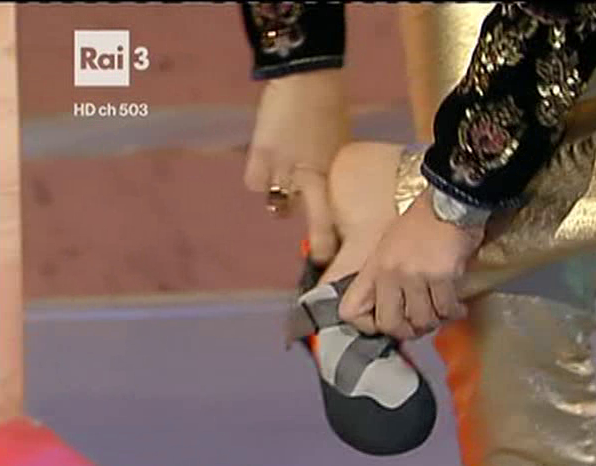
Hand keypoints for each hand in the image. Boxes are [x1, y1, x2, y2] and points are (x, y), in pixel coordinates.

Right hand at [243, 69, 348, 262]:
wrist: (307, 78)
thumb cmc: (329, 108)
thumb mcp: (340, 144)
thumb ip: (332, 171)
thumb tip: (326, 192)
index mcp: (336, 172)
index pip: (339, 215)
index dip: (336, 240)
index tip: (337, 257)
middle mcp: (313, 176)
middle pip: (317, 223)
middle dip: (320, 242)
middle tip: (320, 255)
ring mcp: (285, 169)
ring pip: (278, 205)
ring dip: (280, 198)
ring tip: (283, 184)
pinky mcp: (261, 155)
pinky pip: (255, 184)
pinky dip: (259, 179)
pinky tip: (265, 167)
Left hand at [338, 191, 483, 339]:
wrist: (451, 202)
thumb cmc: (423, 224)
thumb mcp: (390, 246)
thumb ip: (384, 278)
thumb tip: (390, 312)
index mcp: (374, 267)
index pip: (350, 311)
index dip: (368, 326)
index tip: (385, 324)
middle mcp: (390, 273)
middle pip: (389, 324)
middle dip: (408, 331)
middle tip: (421, 325)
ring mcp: (415, 275)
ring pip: (421, 320)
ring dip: (436, 321)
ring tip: (443, 312)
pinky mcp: (441, 276)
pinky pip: (445, 309)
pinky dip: (453, 312)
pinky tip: (459, 307)